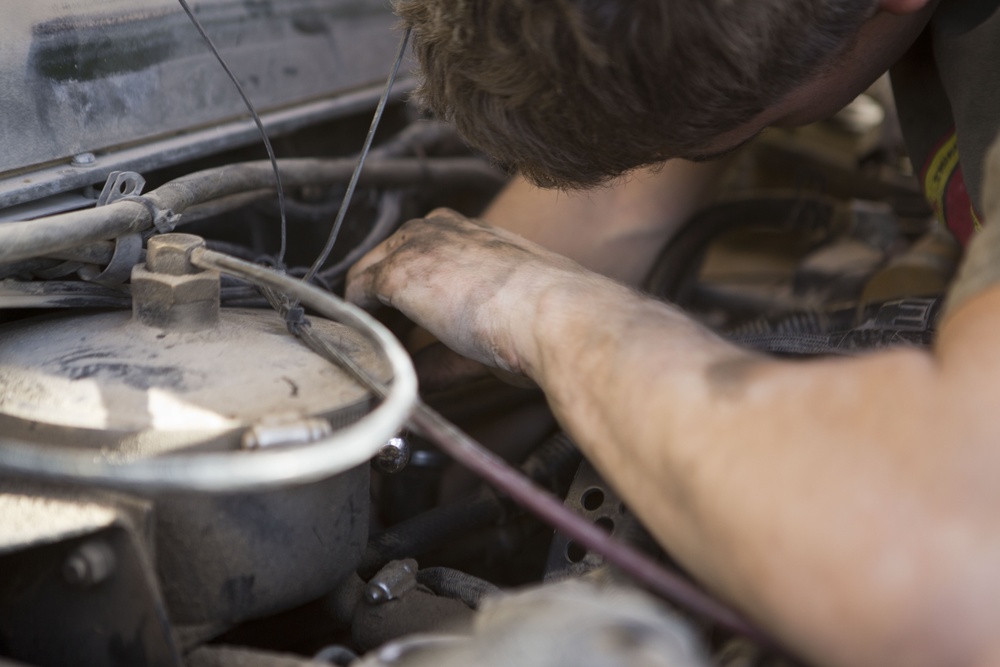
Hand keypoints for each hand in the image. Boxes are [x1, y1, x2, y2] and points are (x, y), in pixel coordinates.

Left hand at [346, 208, 586, 376]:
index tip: (406, 316)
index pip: (426, 248)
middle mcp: (443, 228)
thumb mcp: (500, 321)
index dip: (411, 285)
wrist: (555, 314)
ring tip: (367, 338)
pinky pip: (358, 291)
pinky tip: (361, 338)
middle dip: (382, 291)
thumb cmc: (548, 318)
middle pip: (390, 253)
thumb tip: (424, 373)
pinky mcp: (399, 273)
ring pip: (369, 269)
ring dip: (367, 303)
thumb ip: (453, 347)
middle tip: (381, 331)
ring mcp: (417, 247)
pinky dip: (355, 316)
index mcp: (474, 233)